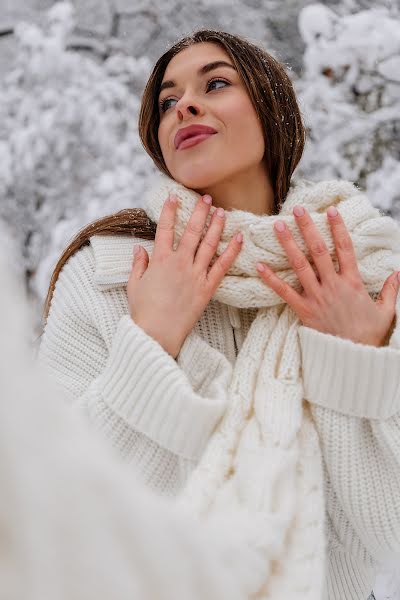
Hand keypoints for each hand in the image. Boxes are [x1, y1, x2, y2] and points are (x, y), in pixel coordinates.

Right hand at [128, 193, 242, 357]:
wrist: (157, 333)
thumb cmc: (143, 311)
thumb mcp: (134, 284)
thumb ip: (138, 264)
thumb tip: (139, 248)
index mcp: (160, 260)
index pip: (166, 229)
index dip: (170, 211)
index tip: (174, 196)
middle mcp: (179, 263)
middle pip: (192, 231)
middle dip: (199, 212)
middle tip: (206, 198)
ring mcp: (195, 275)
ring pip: (209, 244)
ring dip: (216, 226)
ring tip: (222, 211)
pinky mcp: (207, 288)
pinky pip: (222, 266)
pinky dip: (232, 251)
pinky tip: (239, 238)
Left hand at [256, 205, 399, 346]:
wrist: (353, 358)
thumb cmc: (369, 335)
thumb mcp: (385, 311)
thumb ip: (391, 289)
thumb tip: (399, 272)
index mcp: (352, 282)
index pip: (345, 249)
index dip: (338, 228)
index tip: (330, 211)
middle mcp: (333, 285)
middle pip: (319, 251)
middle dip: (307, 228)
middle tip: (297, 209)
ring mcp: (317, 297)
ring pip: (300, 265)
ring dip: (288, 244)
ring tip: (277, 225)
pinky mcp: (304, 310)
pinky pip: (285, 292)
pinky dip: (271, 279)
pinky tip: (260, 266)